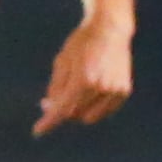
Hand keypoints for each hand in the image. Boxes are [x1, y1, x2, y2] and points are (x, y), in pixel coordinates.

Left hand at [36, 18, 131, 134]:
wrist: (110, 30)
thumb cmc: (81, 44)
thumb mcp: (61, 62)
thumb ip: (56, 88)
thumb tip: (50, 108)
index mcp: (82, 80)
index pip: (62, 108)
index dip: (49, 121)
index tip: (37, 131)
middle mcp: (101, 88)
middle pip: (74, 114)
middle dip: (62, 111)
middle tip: (51, 101)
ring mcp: (115, 91)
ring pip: (90, 116)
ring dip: (77, 110)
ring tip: (71, 94)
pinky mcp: (124, 91)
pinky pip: (104, 111)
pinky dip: (93, 107)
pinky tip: (86, 94)